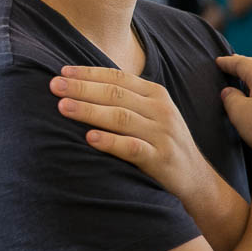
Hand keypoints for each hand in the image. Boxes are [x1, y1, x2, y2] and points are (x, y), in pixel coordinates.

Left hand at [50, 66, 210, 202]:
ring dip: (89, 111)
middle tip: (54, 85)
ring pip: (120, 117)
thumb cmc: (162, 142)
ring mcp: (162, 134)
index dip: (88, 73)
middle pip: (115, 94)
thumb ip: (125, 99)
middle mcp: (160, 110)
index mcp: (155, 94)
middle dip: (82, 88)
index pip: (117, 77)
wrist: (196, 179)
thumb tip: (81, 84)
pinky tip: (89, 138)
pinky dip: (110, 142)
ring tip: (63, 107)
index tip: (62, 71)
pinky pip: (132, 147)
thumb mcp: (151, 114)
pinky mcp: (161, 159)